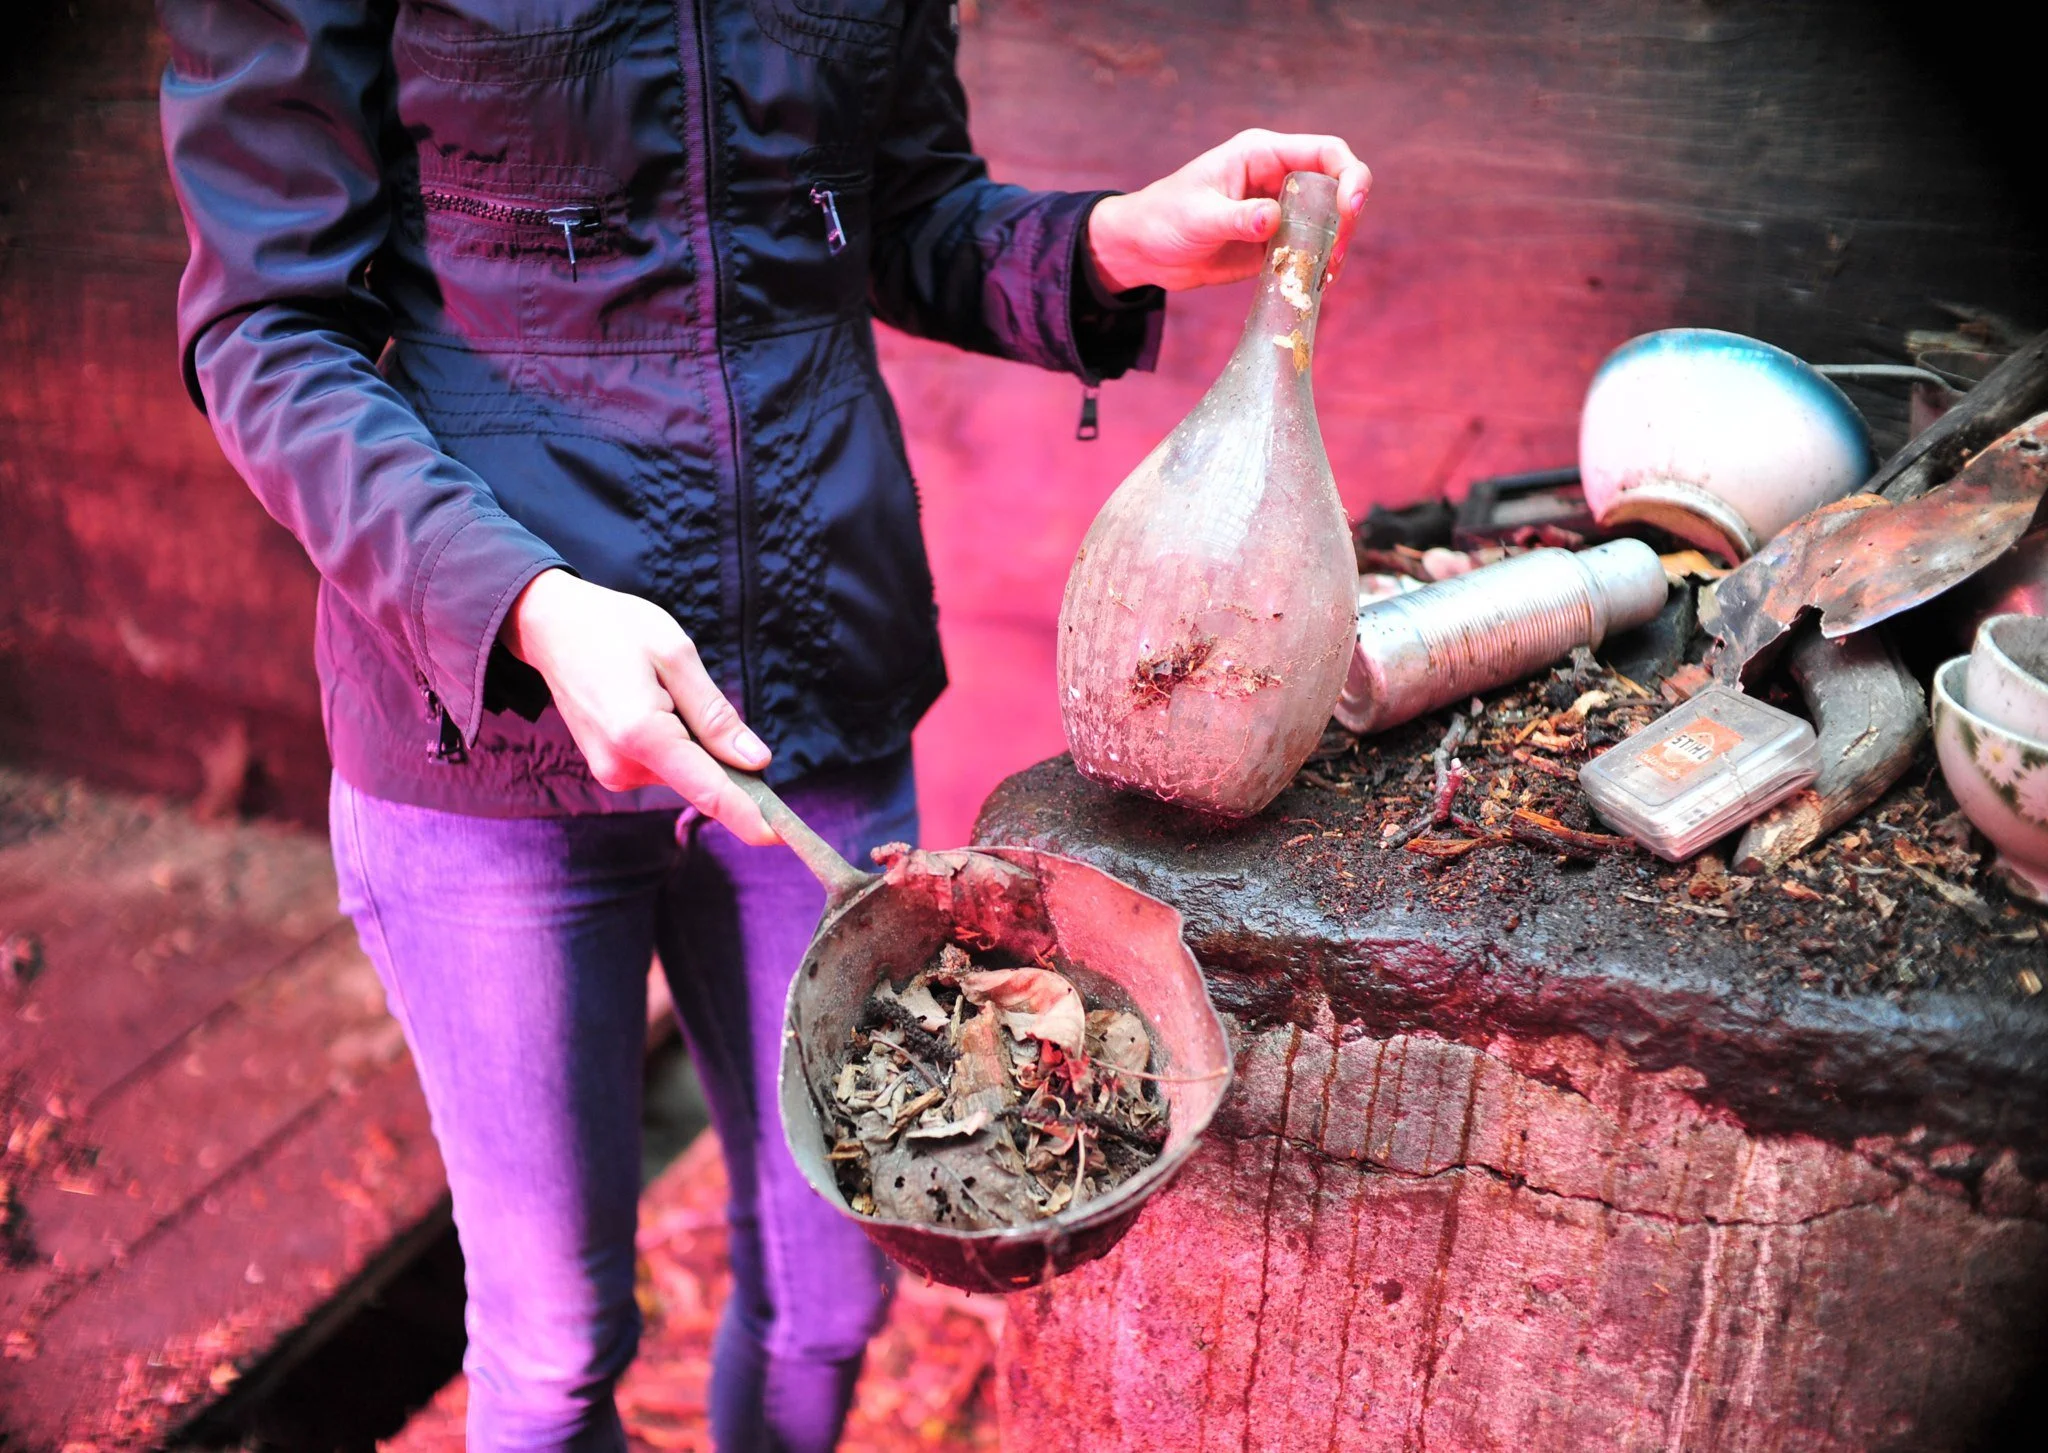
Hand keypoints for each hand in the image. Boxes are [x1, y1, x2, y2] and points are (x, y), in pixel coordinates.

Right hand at [501, 569, 778, 844]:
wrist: (549, 627)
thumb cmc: (613, 629)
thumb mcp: (675, 654)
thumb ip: (716, 715)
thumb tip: (757, 761)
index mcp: (641, 734)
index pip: (709, 790)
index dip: (751, 814)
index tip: (784, 836)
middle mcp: (622, 766)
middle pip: (701, 781)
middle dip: (724, 756)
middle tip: (699, 697)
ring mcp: (613, 773)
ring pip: (685, 773)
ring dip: (695, 742)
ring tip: (661, 690)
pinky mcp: (611, 771)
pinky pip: (665, 766)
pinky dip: (677, 743)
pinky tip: (653, 703)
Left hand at [1085, 129, 1371, 293]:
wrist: (1143, 250)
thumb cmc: (1163, 218)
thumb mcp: (1197, 217)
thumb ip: (1236, 218)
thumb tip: (1273, 219)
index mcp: (1263, 154)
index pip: (1326, 153)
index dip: (1350, 175)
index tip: (1350, 209)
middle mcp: (1278, 177)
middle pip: (1337, 188)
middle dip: (1346, 220)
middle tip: (1335, 257)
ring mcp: (1279, 210)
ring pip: (1327, 222)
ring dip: (1334, 247)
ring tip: (1324, 276)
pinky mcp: (1274, 241)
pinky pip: (1308, 250)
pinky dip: (1316, 267)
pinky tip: (1313, 285)